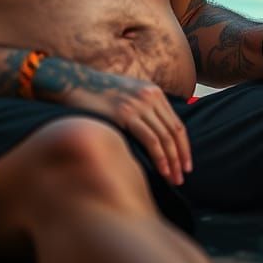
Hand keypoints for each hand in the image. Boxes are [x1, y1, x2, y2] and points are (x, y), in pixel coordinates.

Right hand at [36, 58, 191, 185]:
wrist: (76, 82)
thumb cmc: (99, 93)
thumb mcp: (128, 94)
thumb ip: (142, 109)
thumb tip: (154, 134)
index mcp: (154, 93)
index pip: (177, 123)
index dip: (184, 145)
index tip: (186, 163)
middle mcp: (150, 97)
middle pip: (174, 131)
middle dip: (181, 156)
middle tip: (183, 176)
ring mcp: (139, 105)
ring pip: (164, 137)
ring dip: (172, 161)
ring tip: (174, 179)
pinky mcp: (125, 114)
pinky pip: (150, 139)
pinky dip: (159, 156)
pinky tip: (162, 170)